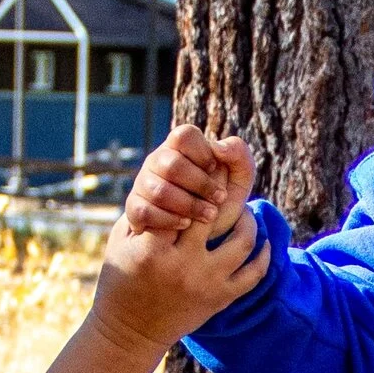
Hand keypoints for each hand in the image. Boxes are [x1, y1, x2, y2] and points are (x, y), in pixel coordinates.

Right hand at [91, 147, 268, 354]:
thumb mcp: (121, 240)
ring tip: (244, 212)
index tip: (204, 168)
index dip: (195, 181)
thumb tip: (171, 175)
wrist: (130, 333)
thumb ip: (144, 210)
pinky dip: (263, 253)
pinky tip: (262, 241)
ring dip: (248, 220)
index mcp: (153, 249)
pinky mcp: (221, 299)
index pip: (181, 200)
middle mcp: (184, 265)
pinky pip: (255, 273)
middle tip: (226, 183)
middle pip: (215, 214)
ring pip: (244, 240)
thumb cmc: (120, 280)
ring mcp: (206, 283)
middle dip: (223, 192)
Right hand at [129, 126, 255, 244]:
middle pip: (171, 165)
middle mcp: (157, 161)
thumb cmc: (218, 202)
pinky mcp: (134, 208)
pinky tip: (186, 224)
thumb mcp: (237, 181)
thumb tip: (218, 148)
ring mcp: (143, 184)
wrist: (199, 237)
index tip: (215, 170)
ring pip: (159, 191)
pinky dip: (169, 220)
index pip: (184, 135)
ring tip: (209, 215)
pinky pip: (145, 212)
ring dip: (189, 205)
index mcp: (180, 148)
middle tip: (219, 199)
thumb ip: (239, 157)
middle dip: (201, 185)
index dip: (203, 153)